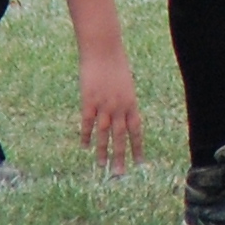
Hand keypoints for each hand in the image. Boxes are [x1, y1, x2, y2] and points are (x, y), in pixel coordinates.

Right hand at [78, 50, 142, 171]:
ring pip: (103, 133)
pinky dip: (86, 135)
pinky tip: (84, 147)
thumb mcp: (125, 84)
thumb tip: (121, 116)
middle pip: (120, 137)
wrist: (103, 50)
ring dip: (102, 151)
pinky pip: (87, 122)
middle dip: (120, 156)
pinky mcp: (89, 101)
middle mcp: (119, 107)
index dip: (138, 147)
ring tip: (102, 166)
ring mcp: (104, 105)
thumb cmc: (115, 64)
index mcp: (131, 103)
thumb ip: (124, 101)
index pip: (136, 130)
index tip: (140, 163)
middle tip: (119, 174)